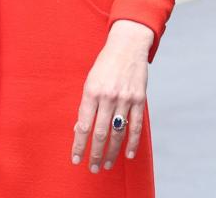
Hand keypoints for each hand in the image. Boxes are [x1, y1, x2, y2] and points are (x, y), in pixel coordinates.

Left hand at [71, 20, 153, 172]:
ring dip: (112, 152)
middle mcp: (108, 97)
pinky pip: (136, 126)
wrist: (127, 47)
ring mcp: (125, 99)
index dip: (79, 144)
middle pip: (100, 133)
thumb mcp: (90, 81)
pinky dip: (132, 143)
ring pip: (118, 133)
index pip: (84, 125)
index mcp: (91, 91)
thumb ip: (87, 104)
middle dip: (95, 153)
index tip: (76, 158)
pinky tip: (127, 155)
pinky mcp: (139, 100)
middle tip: (92, 168)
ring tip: (107, 165)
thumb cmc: (104, 65)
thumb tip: (81, 129)